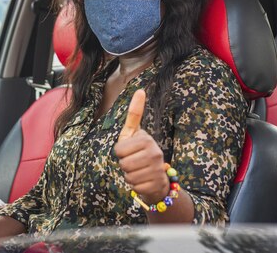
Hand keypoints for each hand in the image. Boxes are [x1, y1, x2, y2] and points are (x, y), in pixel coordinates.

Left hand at [114, 89, 169, 204]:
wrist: (157, 178)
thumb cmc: (140, 152)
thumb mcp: (133, 133)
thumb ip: (134, 114)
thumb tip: (140, 90)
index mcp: (146, 138)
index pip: (119, 150)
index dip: (120, 153)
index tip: (130, 150)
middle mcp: (154, 152)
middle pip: (123, 163)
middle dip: (125, 166)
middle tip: (134, 163)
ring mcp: (157, 168)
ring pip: (129, 176)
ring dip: (130, 176)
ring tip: (139, 171)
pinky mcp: (157, 183)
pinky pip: (135, 187)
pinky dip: (136, 186)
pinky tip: (144, 181)